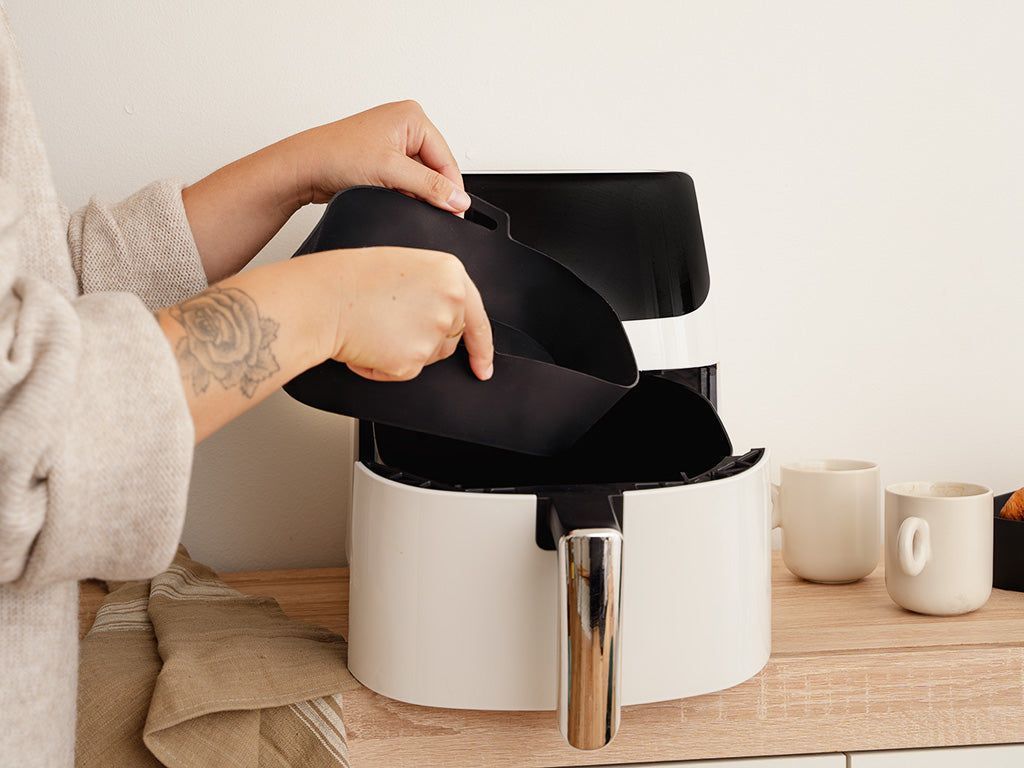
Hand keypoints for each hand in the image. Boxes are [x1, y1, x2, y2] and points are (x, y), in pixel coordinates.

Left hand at [183, 100, 467, 282]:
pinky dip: (402, 192)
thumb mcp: (390, 172)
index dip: (450, 189)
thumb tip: (459, 200)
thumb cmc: (334, 156)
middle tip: (418, 207)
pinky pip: (406, 180)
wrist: (301, 168)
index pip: (447, 159)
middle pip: (436, 168)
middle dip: (429, 190)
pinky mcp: (382, 157)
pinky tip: (388, 196)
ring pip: (421, 177)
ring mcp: (393, 141)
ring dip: (413, 192)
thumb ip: (430, 186)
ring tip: (393, 196)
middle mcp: (404, 124)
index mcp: (412, 116)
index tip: (454, 214)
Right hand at [325, 247, 492, 381]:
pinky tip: (369, 343)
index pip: (478, 318)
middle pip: (450, 339)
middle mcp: (450, 303)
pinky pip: (404, 372)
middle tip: (393, 327)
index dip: (481, 347)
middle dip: (426, 341)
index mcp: (451, 274)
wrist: (323, 300)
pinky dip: (384, 367)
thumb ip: (435, 288)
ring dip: (406, 351)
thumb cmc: (351, 280)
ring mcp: (434, 334)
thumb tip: (443, 315)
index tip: (483, 365)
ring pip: (429, 357)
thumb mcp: (407, 267)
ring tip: (377, 327)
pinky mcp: (412, 361)